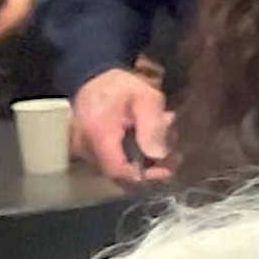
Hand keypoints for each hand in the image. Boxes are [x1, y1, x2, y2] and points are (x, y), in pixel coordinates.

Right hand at [71, 65, 172, 184]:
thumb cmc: (120, 87)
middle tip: (174, 157)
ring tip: (165, 148)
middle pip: (119, 176)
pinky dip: (134, 162)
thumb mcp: (145, 96)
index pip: (117, 169)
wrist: (93, 81)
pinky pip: (113, 167)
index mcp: (98, 132)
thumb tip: (158, 155)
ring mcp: (84, 155)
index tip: (167, 168)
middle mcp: (85, 149)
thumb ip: (152, 125)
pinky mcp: (87, 157)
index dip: (143, 175)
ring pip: (118, 174)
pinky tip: (149, 149)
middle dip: (149, 171)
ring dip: (144, 166)